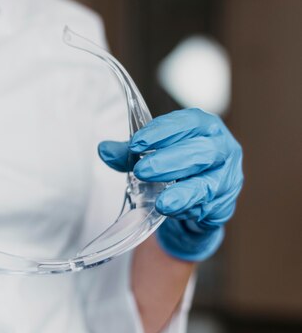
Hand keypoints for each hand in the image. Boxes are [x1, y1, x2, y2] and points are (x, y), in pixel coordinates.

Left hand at [98, 108, 242, 261]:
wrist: (195, 200)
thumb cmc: (175, 166)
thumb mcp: (149, 154)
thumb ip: (128, 153)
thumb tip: (104, 149)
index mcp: (205, 127)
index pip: (188, 122)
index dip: (162, 131)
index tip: (136, 143)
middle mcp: (223, 149)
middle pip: (200, 152)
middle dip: (168, 161)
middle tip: (141, 171)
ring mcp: (228, 178)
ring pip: (208, 183)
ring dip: (182, 192)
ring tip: (161, 201)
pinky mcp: (225, 204)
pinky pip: (207, 207)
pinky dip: (187, 208)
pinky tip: (170, 210)